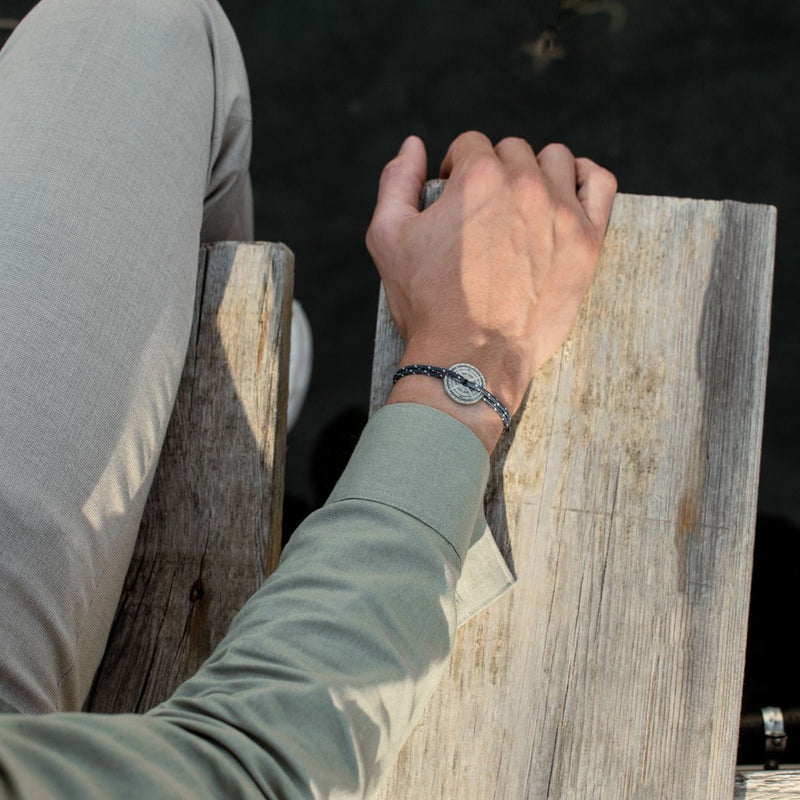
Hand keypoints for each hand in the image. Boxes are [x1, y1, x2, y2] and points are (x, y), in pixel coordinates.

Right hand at [366, 132, 616, 450]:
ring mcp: (561, 212)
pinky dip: (585, 178)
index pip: (470, 145)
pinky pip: (600, 183)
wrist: (470, 357)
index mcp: (477, 177)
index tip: (454, 196)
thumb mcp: (388, 238)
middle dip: (493, 173)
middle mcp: (524, 185)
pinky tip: (567, 193)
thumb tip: (414, 145)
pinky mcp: (587, 241)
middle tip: (483, 213)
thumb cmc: (426, 301)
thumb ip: (396, 181)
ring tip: (521, 206)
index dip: (456, 168)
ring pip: (554, 161)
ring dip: (535, 173)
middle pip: (511, 152)